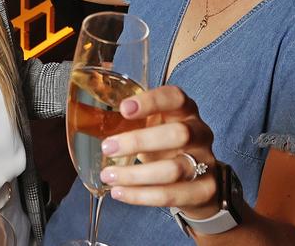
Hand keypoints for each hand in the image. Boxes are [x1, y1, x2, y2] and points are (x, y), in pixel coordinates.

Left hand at [99, 86, 220, 219]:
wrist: (199, 182)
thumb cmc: (167, 146)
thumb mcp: (154, 127)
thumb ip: (132, 121)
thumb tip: (88, 118)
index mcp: (186, 111)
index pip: (175, 98)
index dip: (151, 101)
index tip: (123, 109)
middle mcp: (200, 133)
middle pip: (178, 134)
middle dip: (139, 141)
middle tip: (107, 148)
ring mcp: (206, 162)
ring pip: (173, 169)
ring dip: (135, 174)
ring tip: (108, 175)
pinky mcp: (204, 190)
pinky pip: (171, 195)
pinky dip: (141, 196)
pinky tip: (120, 192)